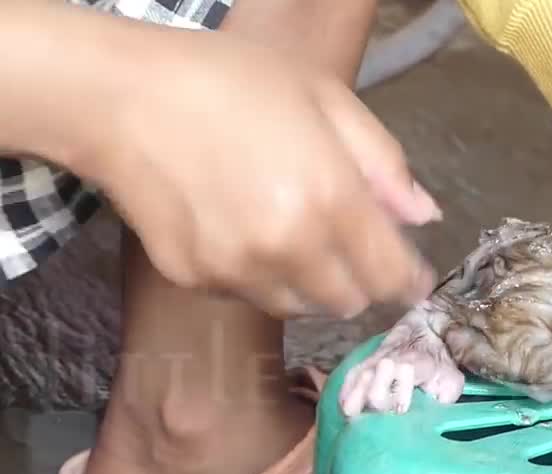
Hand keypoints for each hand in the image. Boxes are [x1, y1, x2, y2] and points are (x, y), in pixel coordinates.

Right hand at [84, 25, 439, 318]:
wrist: (121, 96)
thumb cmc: (232, 83)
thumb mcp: (327, 99)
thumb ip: (384, 165)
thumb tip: (423, 216)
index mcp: (332, 201)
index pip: (391, 277)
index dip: (408, 281)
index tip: (411, 277)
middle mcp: (289, 248)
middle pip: (348, 301)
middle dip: (357, 279)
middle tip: (344, 243)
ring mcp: (239, 270)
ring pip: (300, 306)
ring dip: (308, 283)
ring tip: (289, 232)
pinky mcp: (196, 280)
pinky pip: (248, 296)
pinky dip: (257, 276)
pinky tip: (240, 229)